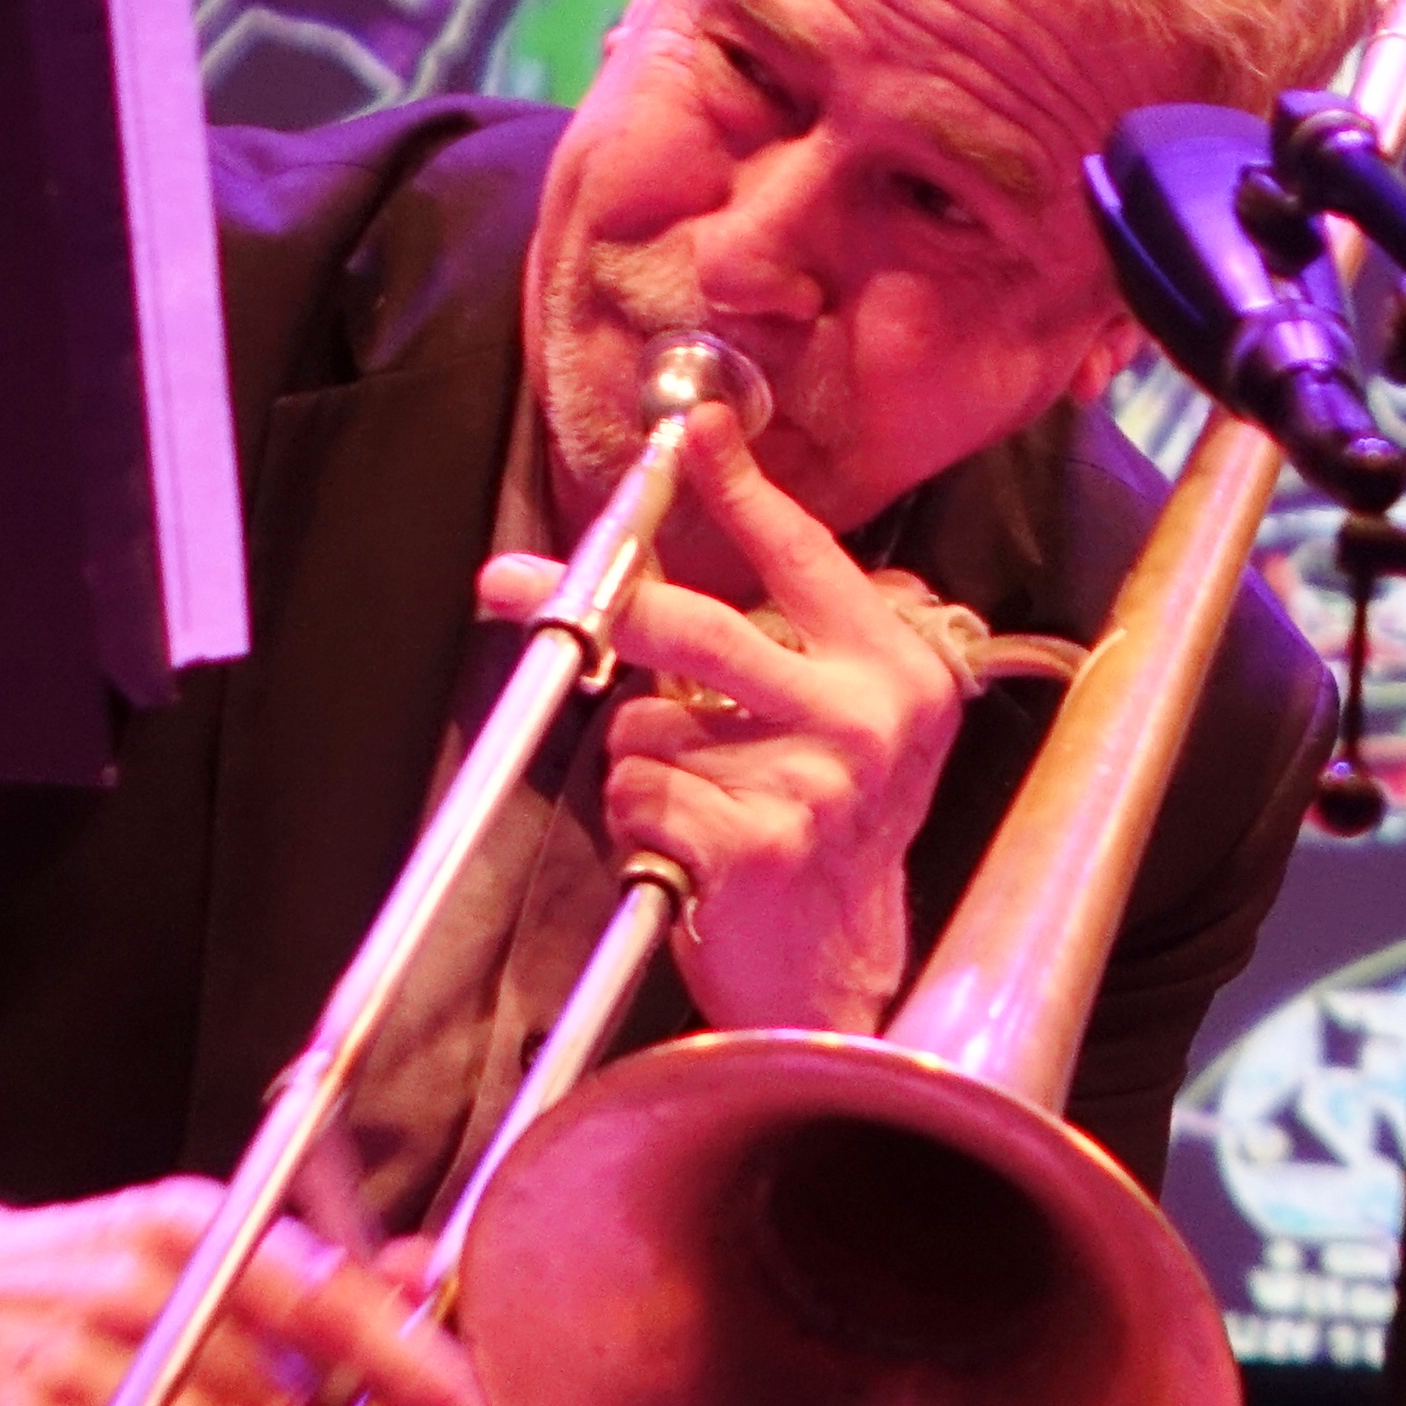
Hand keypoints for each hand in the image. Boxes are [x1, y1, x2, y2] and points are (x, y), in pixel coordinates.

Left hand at [477, 406, 968, 1034]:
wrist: (843, 976)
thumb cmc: (828, 839)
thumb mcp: (843, 727)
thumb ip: (784, 648)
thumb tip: (657, 573)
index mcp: (899, 670)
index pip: (806, 555)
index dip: (740, 487)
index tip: (692, 429)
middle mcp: (869, 718)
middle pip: (696, 630)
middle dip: (600, 606)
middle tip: (506, 582)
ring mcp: (817, 783)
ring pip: (649, 723)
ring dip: (643, 764)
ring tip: (697, 807)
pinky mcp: (759, 844)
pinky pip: (639, 794)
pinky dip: (640, 823)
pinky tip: (690, 853)